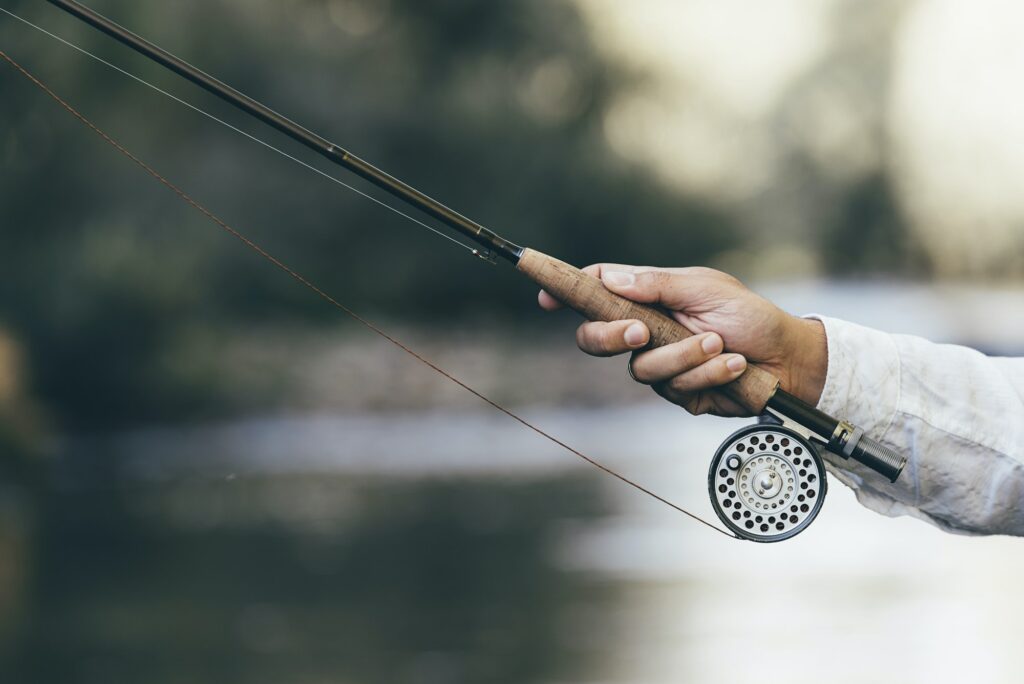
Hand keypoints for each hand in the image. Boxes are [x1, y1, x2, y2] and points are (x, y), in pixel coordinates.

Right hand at [538, 264, 826, 416]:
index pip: (596, 294)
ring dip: (684, 356)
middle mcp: (645, 334)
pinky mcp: (680, 394)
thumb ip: (657, 284)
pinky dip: (708, 374)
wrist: (788, 357)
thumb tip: (610, 278)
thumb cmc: (748, 315)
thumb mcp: (705, 287)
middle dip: (611, 337)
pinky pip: (676, 389)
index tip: (546, 295)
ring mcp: (660, 366)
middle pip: (596, 340)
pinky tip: (734, 365)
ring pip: (642, 370)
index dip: (566, 293)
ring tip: (720, 344)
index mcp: (646, 300)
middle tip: (639, 331)